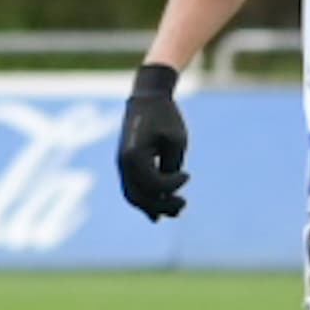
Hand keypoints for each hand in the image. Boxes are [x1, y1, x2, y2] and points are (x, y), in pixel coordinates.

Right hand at [118, 62, 188, 218]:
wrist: (147, 97)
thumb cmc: (165, 116)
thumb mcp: (175, 140)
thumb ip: (171, 166)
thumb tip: (169, 192)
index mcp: (133, 156)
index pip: (153, 184)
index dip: (173, 185)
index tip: (187, 174)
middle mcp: (123, 164)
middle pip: (140, 197)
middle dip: (162, 205)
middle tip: (183, 205)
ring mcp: (121, 165)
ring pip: (134, 197)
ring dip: (153, 207)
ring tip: (175, 211)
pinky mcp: (125, 165)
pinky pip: (132, 189)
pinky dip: (144, 200)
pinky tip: (157, 212)